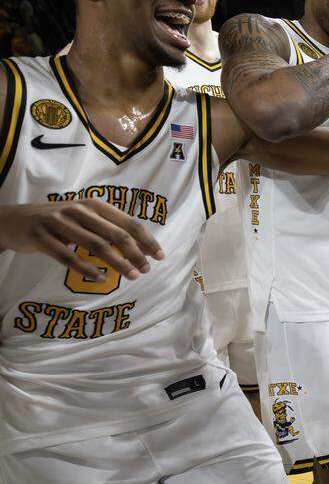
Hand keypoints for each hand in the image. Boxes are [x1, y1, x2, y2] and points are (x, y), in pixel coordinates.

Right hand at [0, 200, 163, 279]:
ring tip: (131, 276)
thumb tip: (140, 247)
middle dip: (135, 254)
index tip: (160, 256)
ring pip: (96, 246)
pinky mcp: (41, 238)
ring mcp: (58, 223)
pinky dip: (87, 269)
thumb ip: (108, 227)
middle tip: (146, 270)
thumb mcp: (84, 216)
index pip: (128, 223)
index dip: (147, 240)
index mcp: (94, 204)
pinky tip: (100, 279)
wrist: (14, 220)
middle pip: (116, 235)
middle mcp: (79, 210)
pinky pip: (68, 257)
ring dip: (117, 263)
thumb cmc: (58, 220)